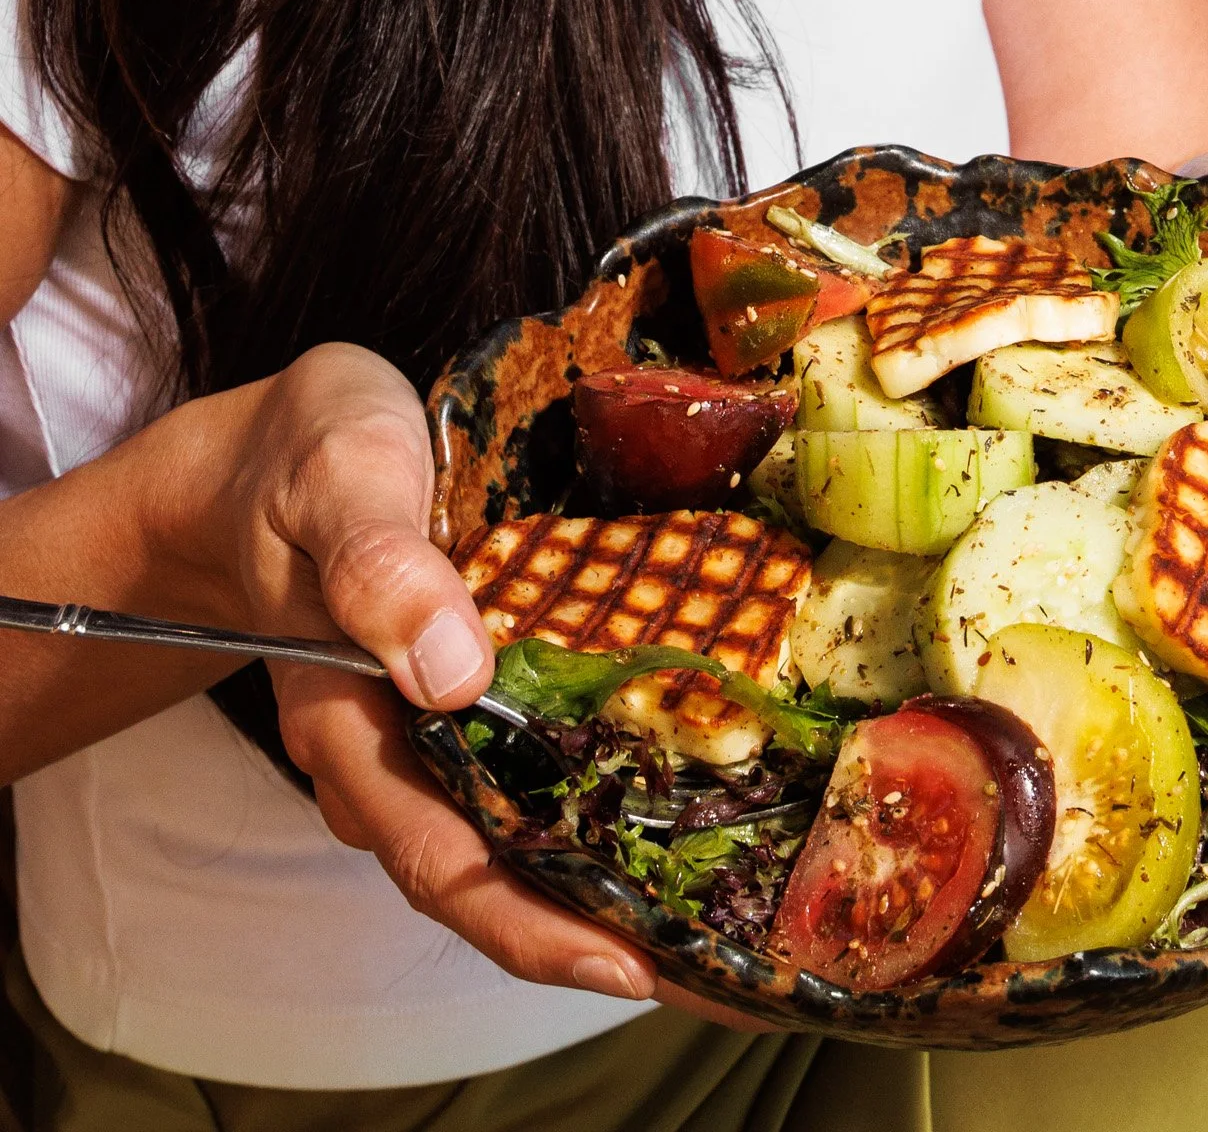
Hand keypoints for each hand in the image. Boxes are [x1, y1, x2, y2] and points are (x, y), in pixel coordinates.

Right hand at [211, 344, 767, 1023]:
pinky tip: (694, 797)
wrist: (278, 440)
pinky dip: (609, 788)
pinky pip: (543, 761)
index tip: (626, 965)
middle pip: (498, 873)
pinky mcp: (477, 689)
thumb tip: (450, 676)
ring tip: (730, 907)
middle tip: (721, 967)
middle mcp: (393, 752)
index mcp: (347, 724)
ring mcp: (435, 727)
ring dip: (616, 870)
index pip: (440, 859)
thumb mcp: (338, 478)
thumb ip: (379, 568)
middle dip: (604, 930)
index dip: (532, 925)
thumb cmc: (305, 456)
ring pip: (527, 827)